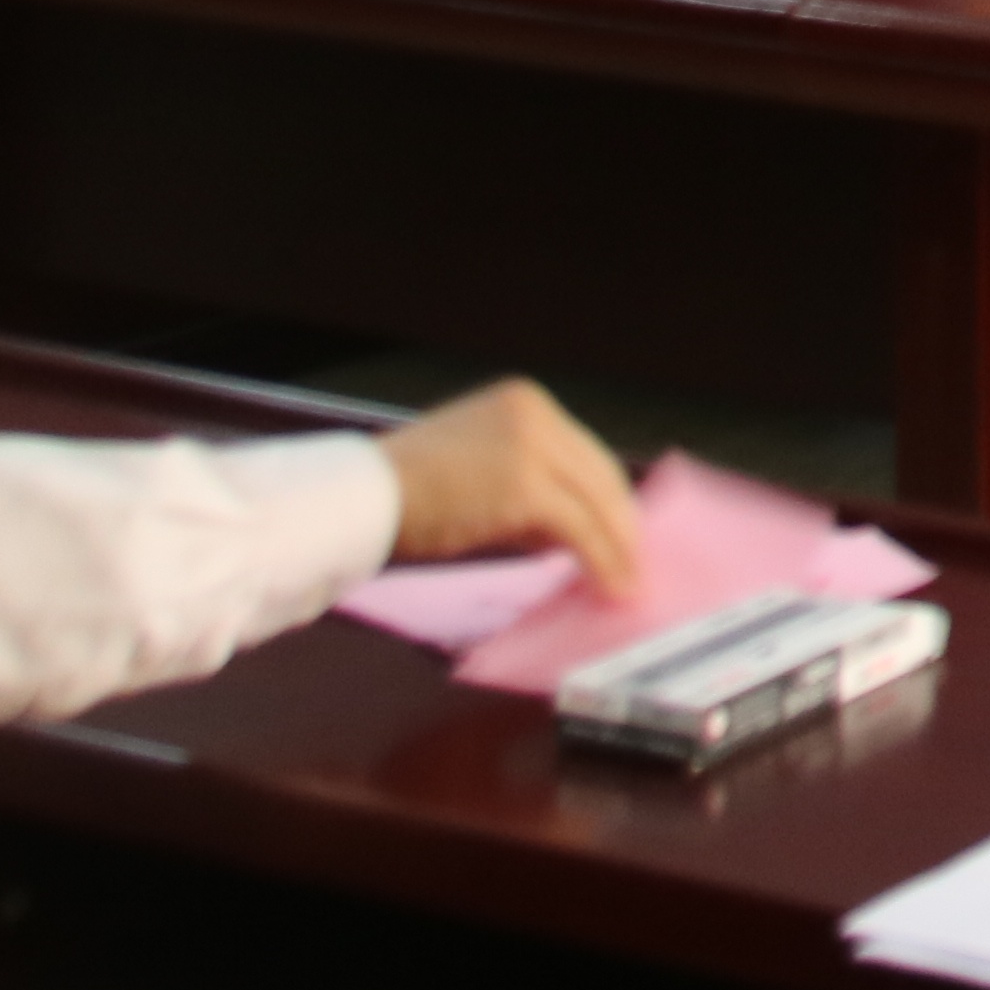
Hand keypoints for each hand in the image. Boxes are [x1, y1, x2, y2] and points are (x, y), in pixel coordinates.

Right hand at [376, 378, 642, 598]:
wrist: (356, 499)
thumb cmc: (398, 496)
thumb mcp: (474, 470)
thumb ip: (524, 486)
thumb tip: (565, 535)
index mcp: (521, 402)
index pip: (583, 452)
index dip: (606, 497)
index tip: (621, 532)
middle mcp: (534, 413)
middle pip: (601, 474)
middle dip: (620, 524)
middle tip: (633, 563)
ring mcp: (533, 447)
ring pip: (599, 503)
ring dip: (618, 549)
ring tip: (625, 584)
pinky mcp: (528, 488)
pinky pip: (583, 531)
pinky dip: (602, 562)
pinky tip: (610, 587)